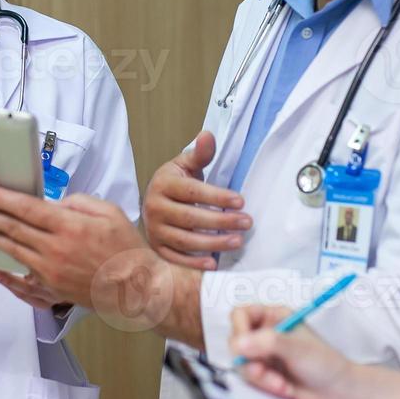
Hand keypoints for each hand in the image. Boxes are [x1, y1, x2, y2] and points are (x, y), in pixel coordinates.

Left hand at [0, 188, 154, 308]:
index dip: (2, 199)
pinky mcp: (51, 288)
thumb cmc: (124, 248)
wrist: (135, 287)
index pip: (28, 209)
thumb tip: (53, 204)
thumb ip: (78, 202)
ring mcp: (51, 271)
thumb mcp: (109, 212)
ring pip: (13, 250)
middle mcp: (56, 249)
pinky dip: (5, 270)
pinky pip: (22, 277)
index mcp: (70, 226)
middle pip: (13, 228)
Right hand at [142, 131, 251, 270]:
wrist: (153, 200)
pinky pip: (175, 258)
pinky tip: (214, 263)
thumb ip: (200, 154)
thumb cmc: (175, 182)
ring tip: (238, 241)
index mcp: (163, 183)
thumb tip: (207, 135)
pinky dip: (194, 263)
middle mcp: (154, 207)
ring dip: (213, 243)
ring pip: (185, 240)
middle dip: (221, 221)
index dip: (217, 196)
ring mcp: (154, 229)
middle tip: (247, 223)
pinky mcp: (156, 247)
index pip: (193, 191)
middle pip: (190, 217)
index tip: (241, 201)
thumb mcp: (185, 164)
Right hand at [228, 304, 363, 398]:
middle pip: (237, 341)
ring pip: (241, 363)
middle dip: (250, 360)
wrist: (336, 392)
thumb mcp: (297, 348)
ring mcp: (264, 355)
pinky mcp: (264, 374)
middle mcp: (266, 333)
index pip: (241, 314)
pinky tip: (283, 388)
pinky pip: (250, 379)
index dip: (239, 329)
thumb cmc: (325, 363)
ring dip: (259, 377)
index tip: (243, 344)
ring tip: (280, 384)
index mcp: (274, 316)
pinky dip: (264, 386)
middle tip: (263, 369)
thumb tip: (241, 343)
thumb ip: (268, 342)